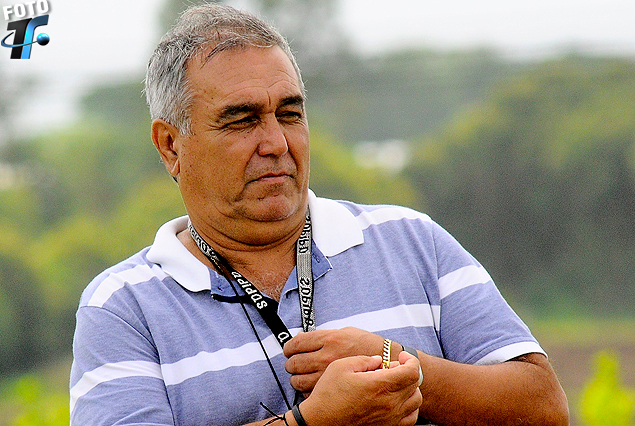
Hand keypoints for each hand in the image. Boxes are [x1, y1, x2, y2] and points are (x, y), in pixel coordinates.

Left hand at [284, 327, 387, 392]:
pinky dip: (306, 389)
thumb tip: (303, 338)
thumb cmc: (366, 345)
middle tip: (293, 362)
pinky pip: (308, 392)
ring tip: (301, 374)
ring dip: (296, 377)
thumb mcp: (345, 331)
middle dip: (290, 363)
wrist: (387, 361)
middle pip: (293, 363)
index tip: (289, 350)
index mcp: (328, 339)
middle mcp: (326, 357)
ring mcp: (328, 376)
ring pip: (297, 380)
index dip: (288, 347)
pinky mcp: (332, 390)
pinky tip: (313, 384)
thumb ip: (324, 335)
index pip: (295, 343)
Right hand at [298, 351, 421, 425]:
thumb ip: (365, 360)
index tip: (401, 356)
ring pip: (416, 401)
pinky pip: (410, 418)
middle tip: (391, 367)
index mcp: (380, 385)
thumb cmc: (328, 394)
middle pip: (415, 384)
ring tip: (394, 383)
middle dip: (406, 371)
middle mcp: (389, 403)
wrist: (319, 422)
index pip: (412, 371)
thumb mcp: (341, 366)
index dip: (410, 360)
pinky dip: (409, 406)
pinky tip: (396, 400)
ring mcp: (390, 418)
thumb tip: (378, 360)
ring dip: (409, 388)